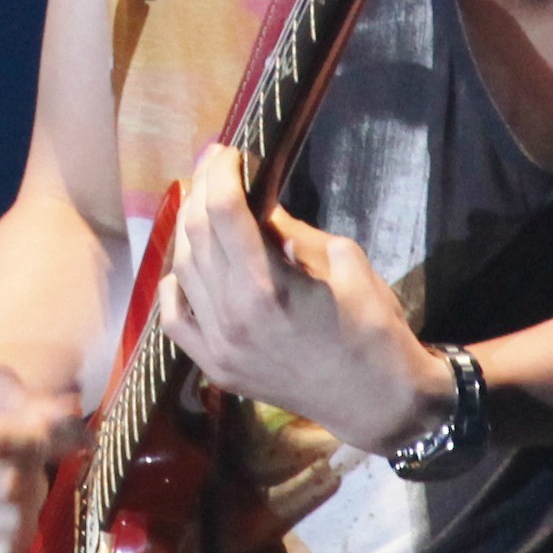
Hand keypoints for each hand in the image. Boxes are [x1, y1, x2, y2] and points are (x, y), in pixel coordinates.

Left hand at [157, 146, 453, 454]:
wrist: (377, 401)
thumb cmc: (373, 327)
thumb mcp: (343, 260)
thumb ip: (290, 232)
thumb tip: (256, 204)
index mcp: (267, 288)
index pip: (222, 211)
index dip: (219, 171)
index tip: (228, 151)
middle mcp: (231, 317)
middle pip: (196, 235)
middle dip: (202, 190)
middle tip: (215, 168)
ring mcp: (217, 348)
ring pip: (182, 270)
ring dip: (189, 230)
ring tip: (206, 206)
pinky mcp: (215, 368)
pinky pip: (175, 318)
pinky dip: (177, 284)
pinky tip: (190, 265)